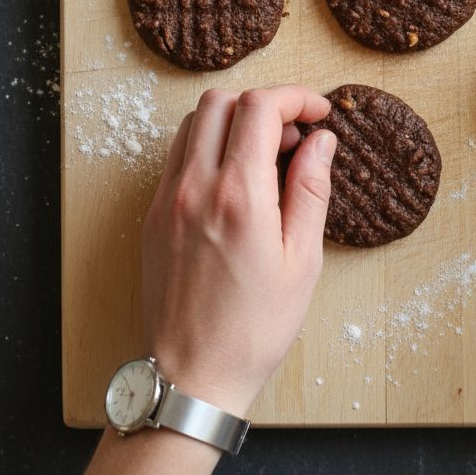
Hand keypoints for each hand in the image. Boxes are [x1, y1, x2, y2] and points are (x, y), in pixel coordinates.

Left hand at [141, 85, 334, 417]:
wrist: (192, 376)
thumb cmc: (253, 328)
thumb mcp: (302, 261)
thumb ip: (311, 190)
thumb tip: (321, 141)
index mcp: (238, 196)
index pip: (260, 108)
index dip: (296, 98)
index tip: (319, 113)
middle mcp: (195, 187)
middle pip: (222, 101)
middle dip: (265, 103)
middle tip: (295, 134)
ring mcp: (168, 200)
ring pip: (195, 122)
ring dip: (234, 121)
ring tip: (267, 156)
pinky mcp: (154, 216)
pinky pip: (179, 155)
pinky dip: (210, 146)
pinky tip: (237, 179)